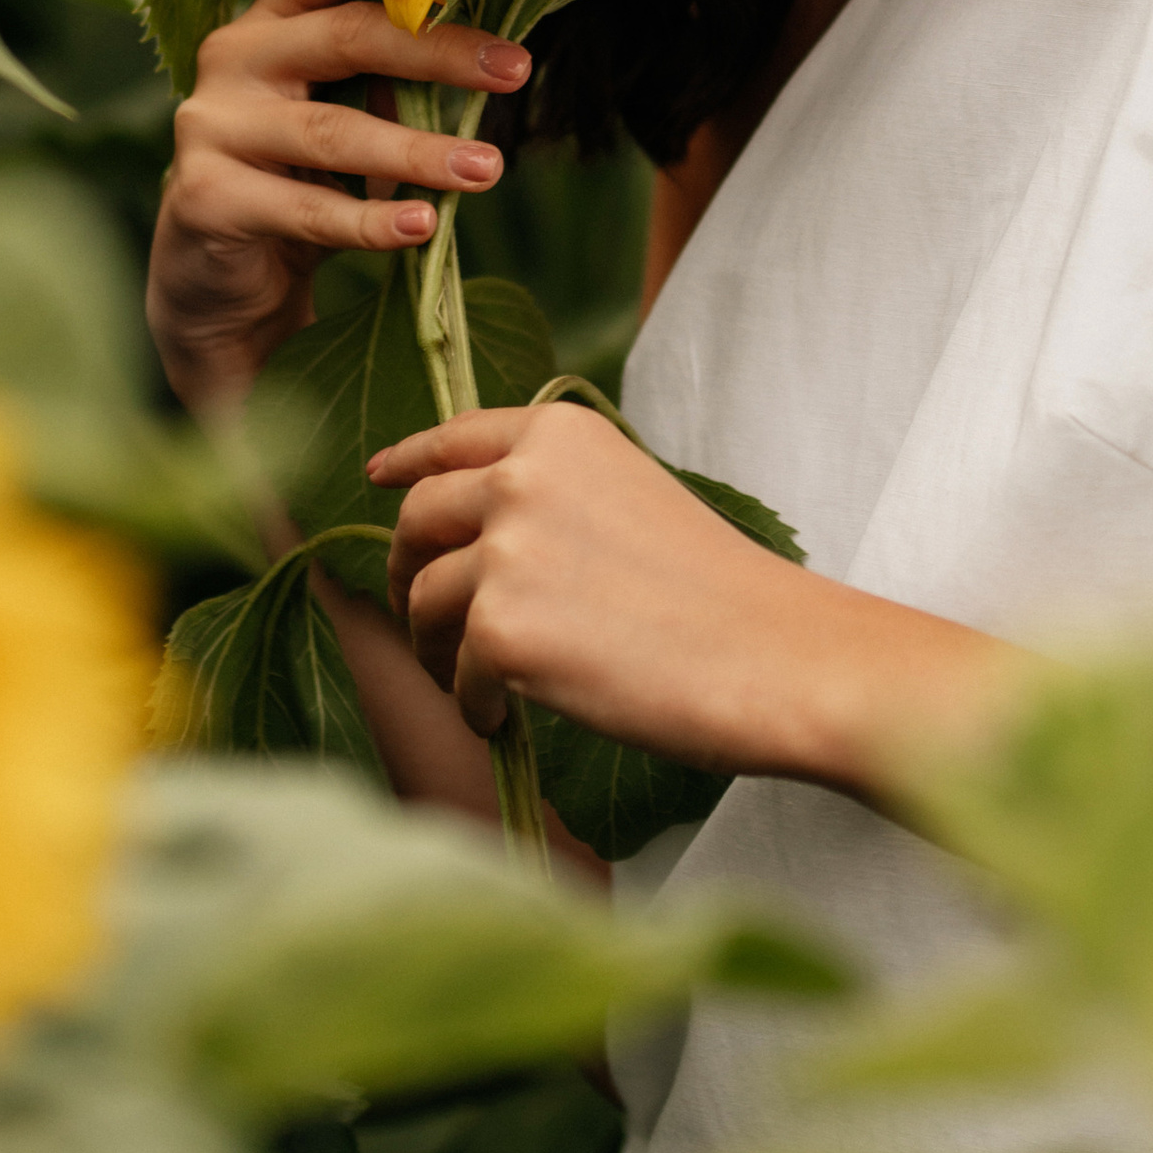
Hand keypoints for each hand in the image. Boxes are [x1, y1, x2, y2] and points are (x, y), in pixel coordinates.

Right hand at [147, 0, 530, 414]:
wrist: (224, 281)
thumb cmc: (301, 181)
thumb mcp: (347, 116)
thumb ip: (390, 79)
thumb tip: (492, 56)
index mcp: (274, 19)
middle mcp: (236, 56)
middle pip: (347, 36)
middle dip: (438, 51)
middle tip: (515, 70)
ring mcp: (212, 124)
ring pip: (331, 130)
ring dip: (418, 152)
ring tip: (486, 168)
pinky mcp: (206, 194)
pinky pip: (306, 209)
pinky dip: (370, 221)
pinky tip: (421, 225)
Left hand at [373, 401, 829, 765]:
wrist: (770, 655)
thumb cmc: (717, 590)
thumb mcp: (631, 497)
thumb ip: (555, 493)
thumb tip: (477, 529)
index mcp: (560, 433)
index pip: (454, 438)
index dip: (408, 460)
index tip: (382, 478)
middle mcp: (521, 478)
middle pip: (417, 519)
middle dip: (408, 569)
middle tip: (425, 617)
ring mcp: (505, 551)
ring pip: (425, 601)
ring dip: (437, 647)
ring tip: (474, 682)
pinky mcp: (499, 630)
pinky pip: (456, 674)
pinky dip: (473, 703)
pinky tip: (505, 719)